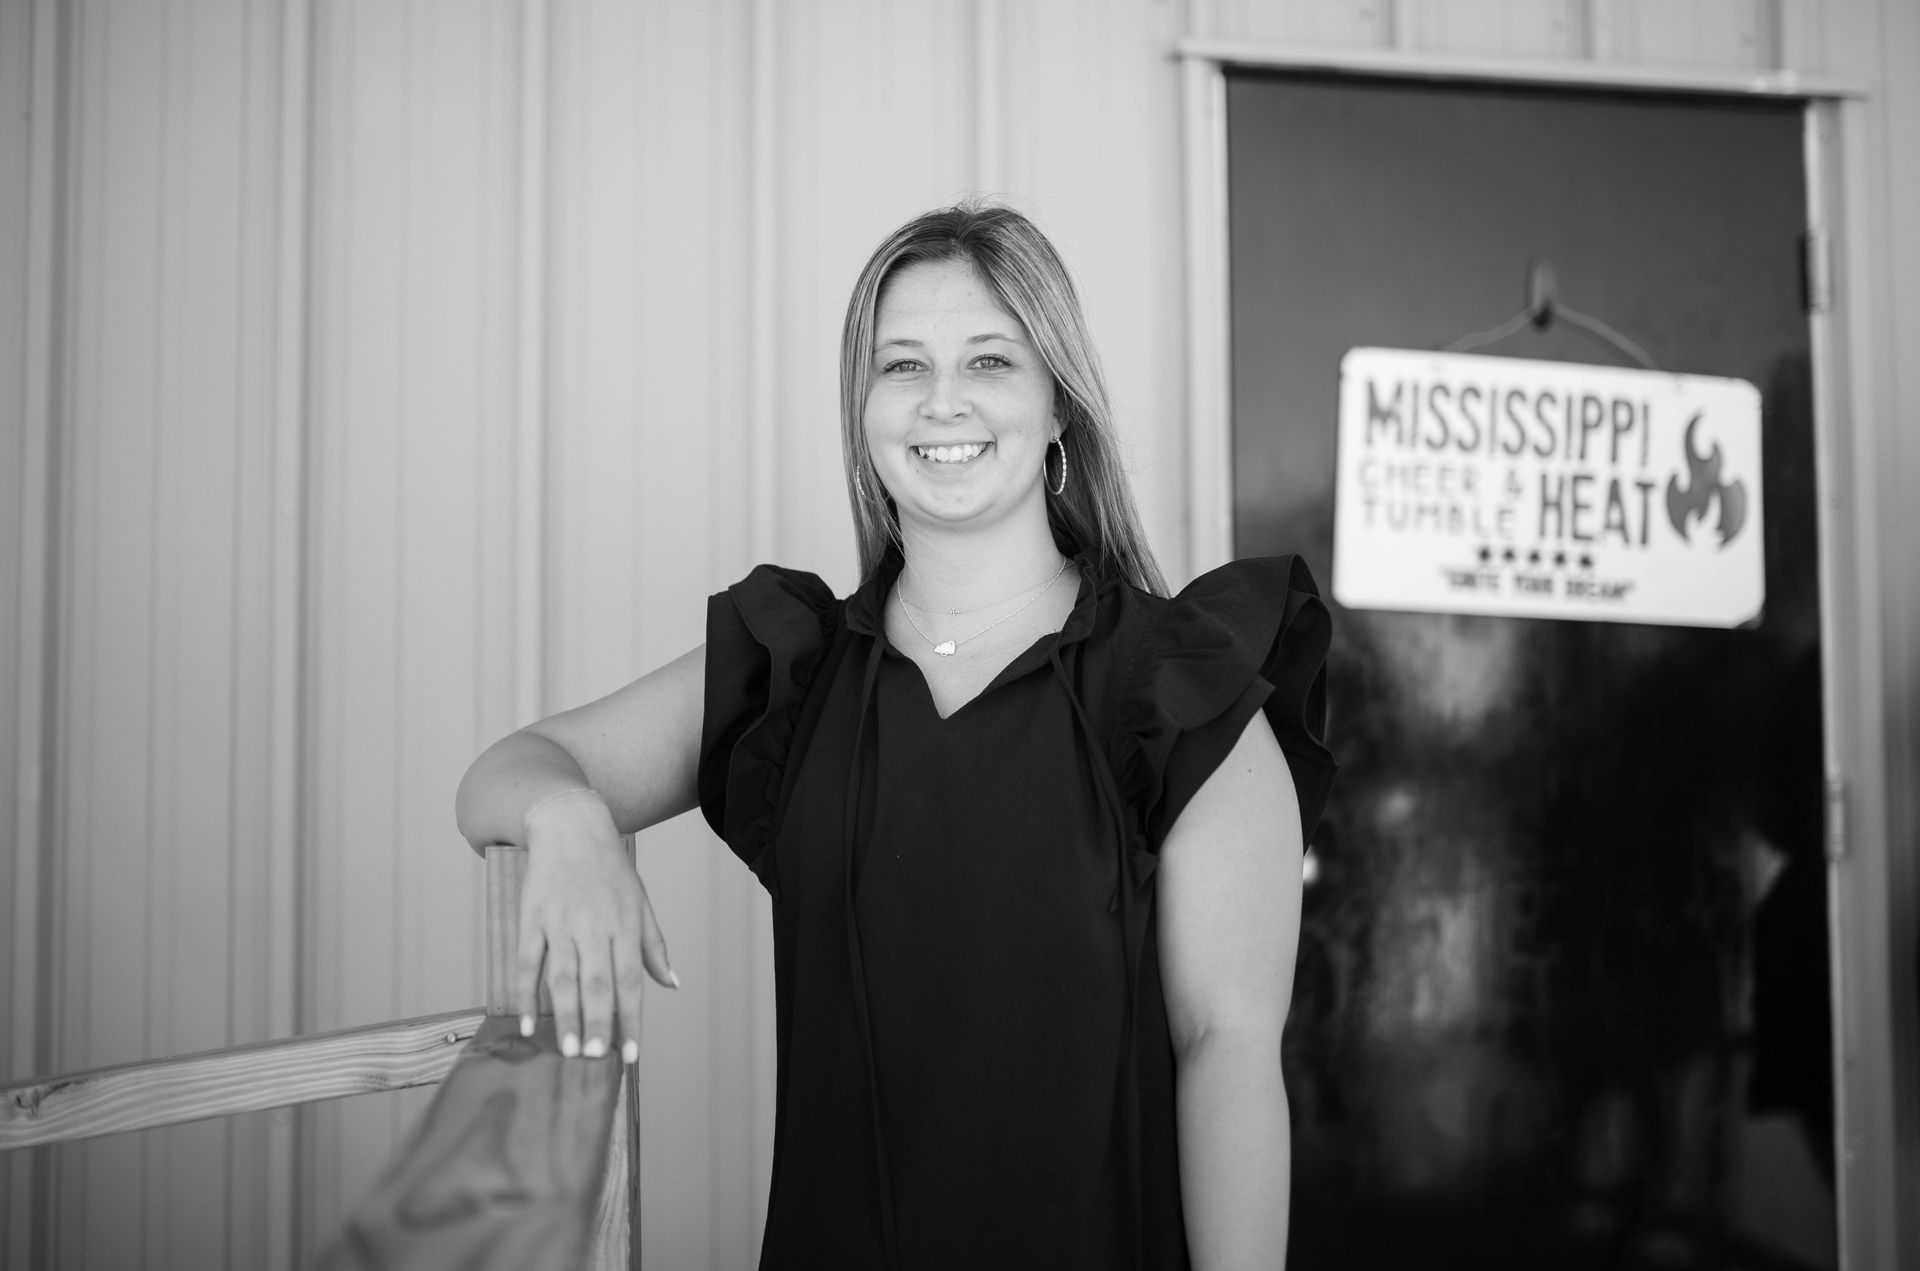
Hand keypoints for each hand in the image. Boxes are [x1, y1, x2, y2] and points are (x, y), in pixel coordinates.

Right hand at [515, 789, 677, 1061]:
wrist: (570, 825)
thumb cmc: (610, 868)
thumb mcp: (641, 900)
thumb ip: (653, 945)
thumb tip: (671, 984)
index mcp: (624, 924)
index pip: (630, 980)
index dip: (630, 1019)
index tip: (630, 1055)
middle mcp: (593, 925)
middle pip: (595, 982)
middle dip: (597, 1023)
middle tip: (595, 1059)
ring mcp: (560, 922)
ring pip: (561, 977)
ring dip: (564, 1016)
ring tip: (568, 1050)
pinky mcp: (531, 918)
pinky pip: (527, 962)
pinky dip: (526, 994)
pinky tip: (528, 1024)